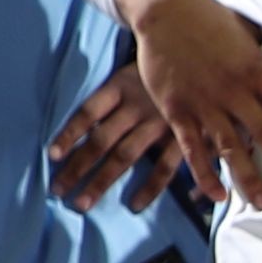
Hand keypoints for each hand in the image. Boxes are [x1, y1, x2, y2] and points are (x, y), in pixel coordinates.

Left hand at [49, 61, 186, 210]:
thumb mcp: (138, 70)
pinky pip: (163, 167)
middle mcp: (137, 105)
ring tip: (81, 202)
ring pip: (124, 156)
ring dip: (101, 181)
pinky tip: (133, 205)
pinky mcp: (183, 137)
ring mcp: (160, 123)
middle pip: (100, 140)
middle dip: (77, 167)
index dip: (69, 134)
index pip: (88, 112)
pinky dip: (150, 187)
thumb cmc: (168, 66)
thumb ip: (117, 96)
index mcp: (122, 85)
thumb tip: (91, 122)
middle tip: (57, 189)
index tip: (52, 156)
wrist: (209, 57)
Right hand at [125, 0, 261, 204]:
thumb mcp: (245, 31)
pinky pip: (194, 149)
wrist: (163, 8)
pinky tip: (218, 195)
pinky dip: (205, 174)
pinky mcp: (179, 111)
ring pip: (232, 148)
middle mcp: (235, 91)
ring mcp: (206, 104)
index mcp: (256, 70)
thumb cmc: (208, 16)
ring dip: (249, 179)